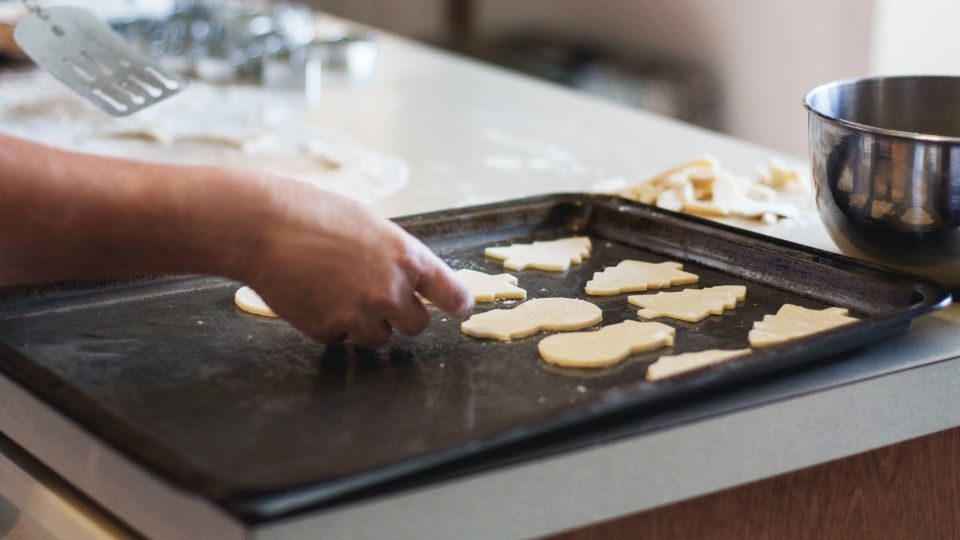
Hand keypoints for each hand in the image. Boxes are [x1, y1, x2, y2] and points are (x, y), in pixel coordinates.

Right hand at [235, 176, 472, 345]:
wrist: (262, 226)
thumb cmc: (311, 212)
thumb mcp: (367, 223)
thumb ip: (392, 254)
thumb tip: (403, 276)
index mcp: (407, 257)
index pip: (451, 293)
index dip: (457, 302)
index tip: (460, 306)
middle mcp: (391, 291)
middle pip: (417, 325)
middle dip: (401, 316)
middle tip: (377, 298)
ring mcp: (360, 314)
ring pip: (379, 337)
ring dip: (365, 323)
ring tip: (336, 291)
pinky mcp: (328, 330)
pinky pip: (340, 338)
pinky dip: (330, 325)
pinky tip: (312, 296)